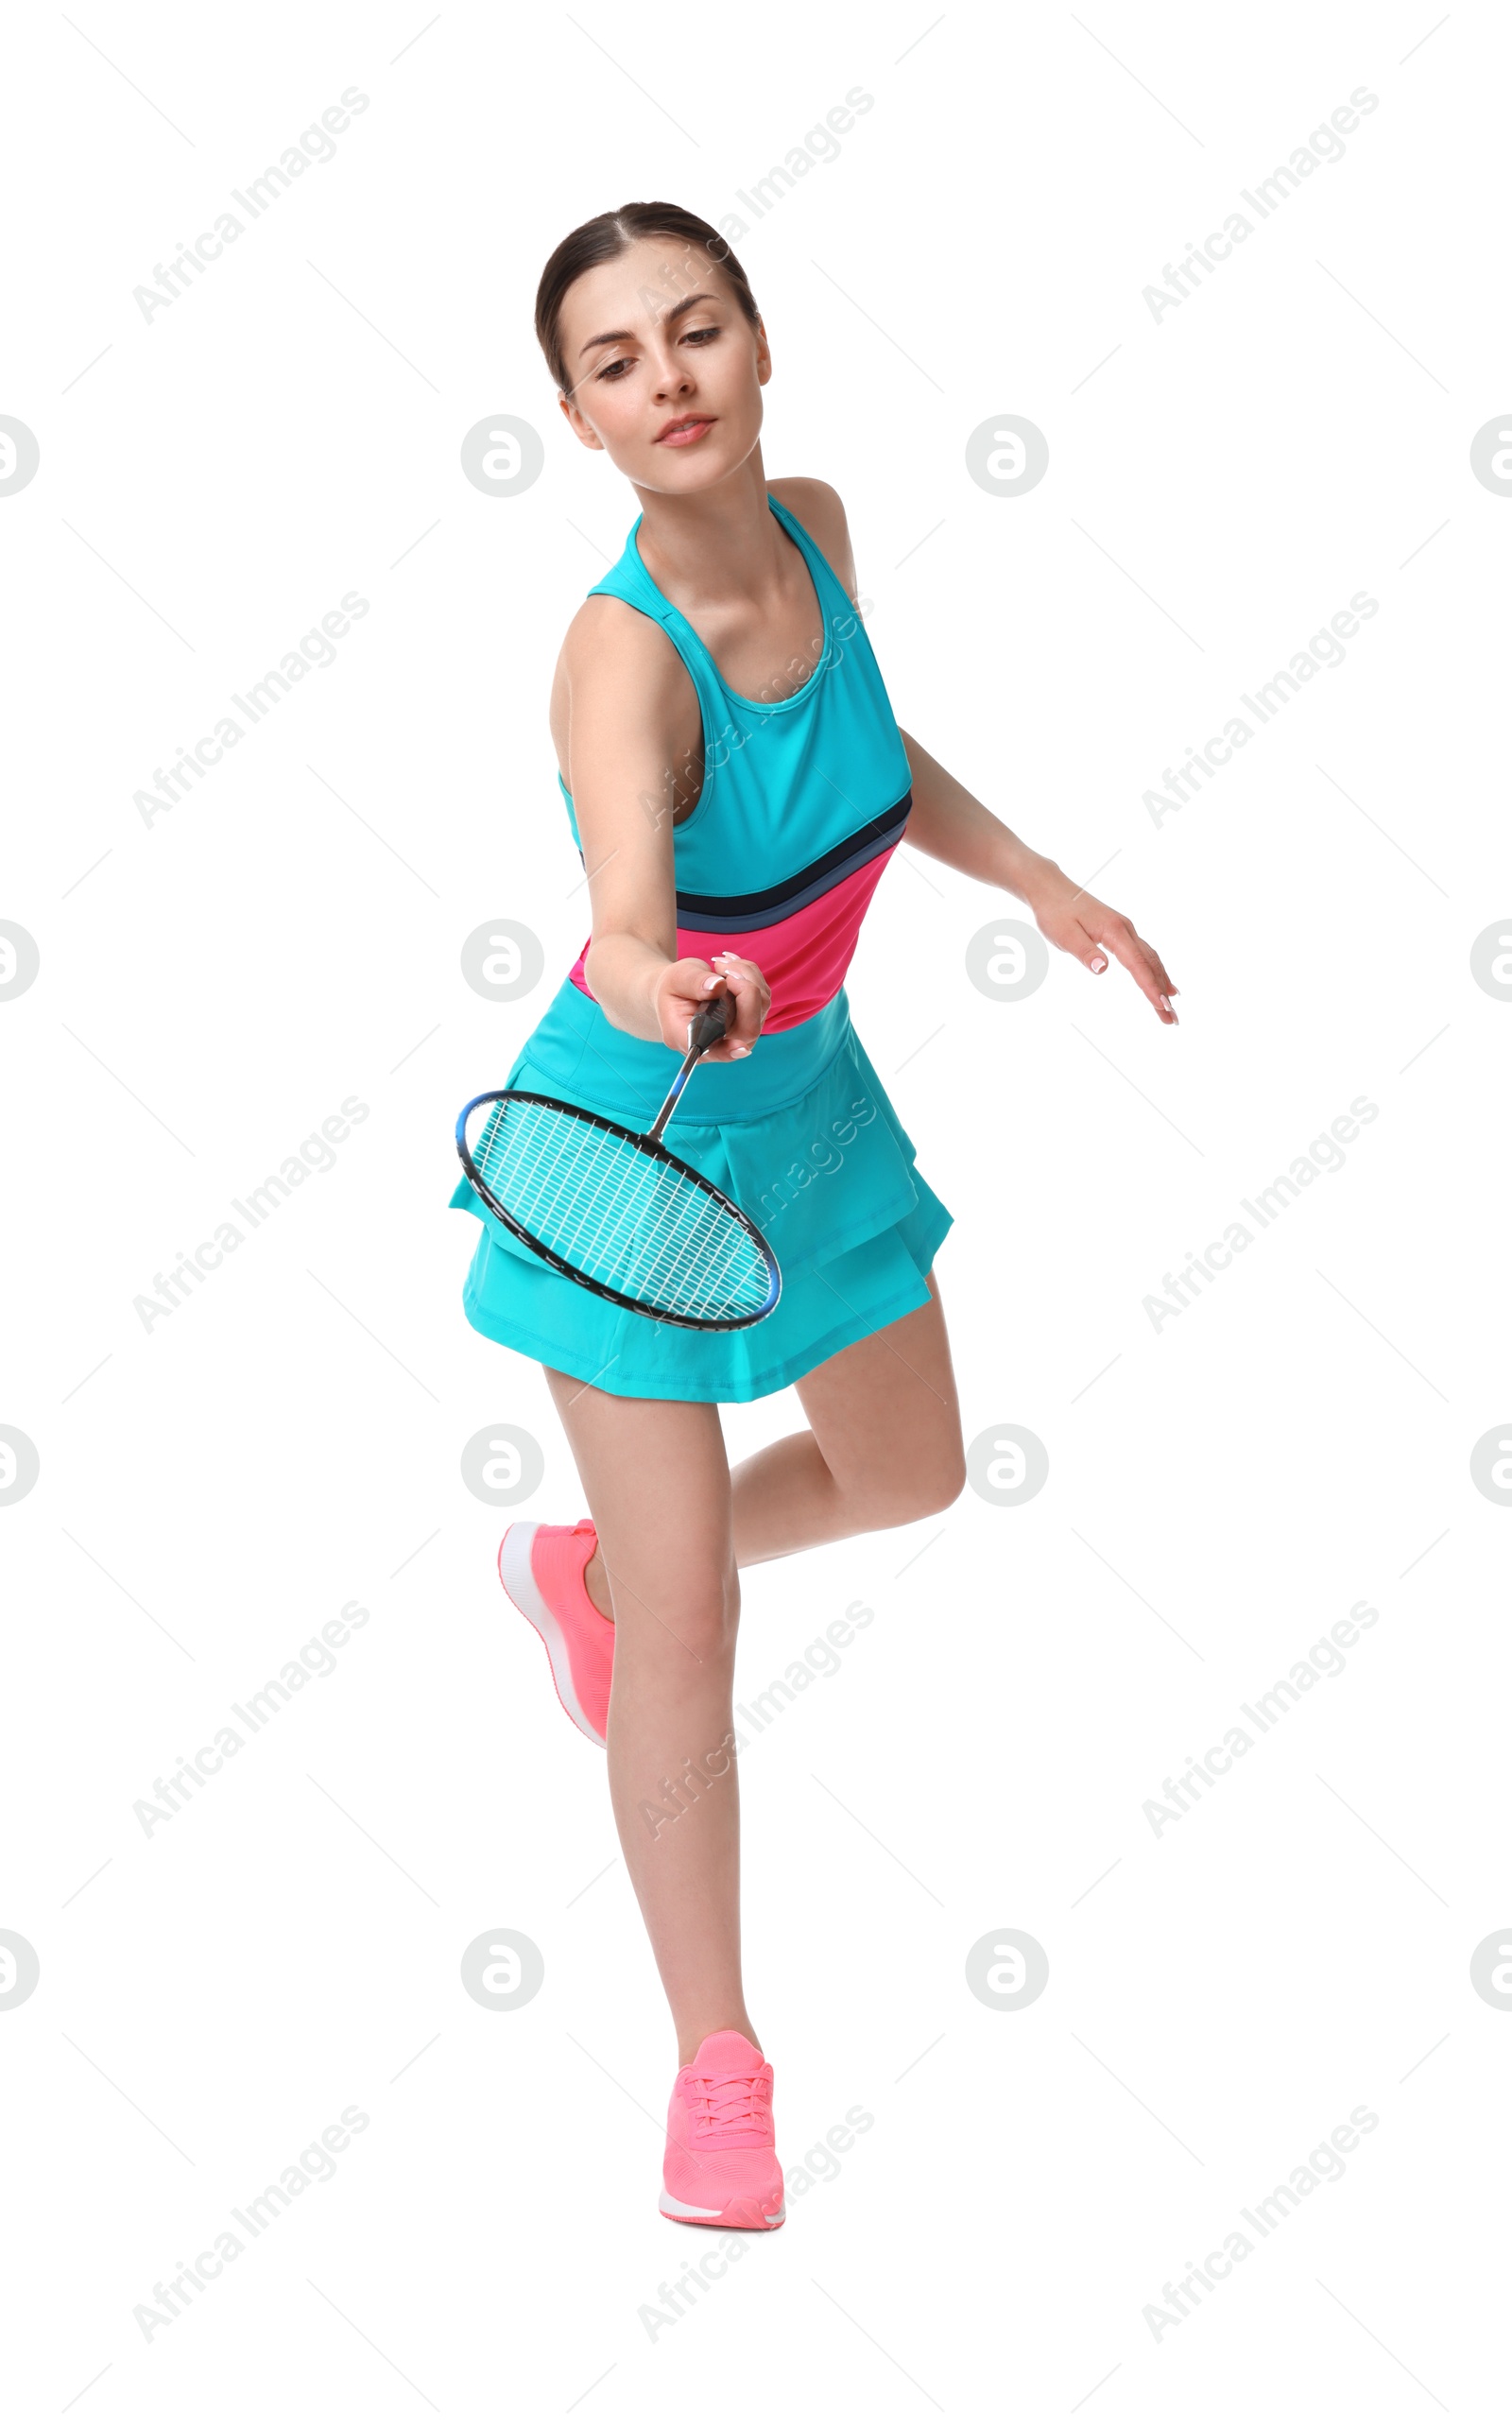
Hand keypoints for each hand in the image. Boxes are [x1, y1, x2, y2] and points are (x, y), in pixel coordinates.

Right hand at [651, 953, 769, 1058]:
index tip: (740, 1047)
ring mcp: (739, 1032)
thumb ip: (694, 983)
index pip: (715, 1051)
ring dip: (745, 975)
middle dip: (745, 990)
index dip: (729, 1050)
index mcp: (691, 1039)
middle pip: (749, 1028)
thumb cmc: (673, 988)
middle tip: (721, 966)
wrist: (679, 989)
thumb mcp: (675, 979)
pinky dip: (749, 975)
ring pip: (761, 1006)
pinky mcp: (751, 1019)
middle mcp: (719, 1041)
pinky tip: (728, 968)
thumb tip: (719, 986)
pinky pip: (762, 995)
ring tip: (719, 964)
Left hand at [1028, 866, 1179, 1024]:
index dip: (1150, 987)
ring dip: (1162, 982)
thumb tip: (1102, 969)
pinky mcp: (1121, 931)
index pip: (1137, 964)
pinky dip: (1155, 969)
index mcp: (1114, 931)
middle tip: (1172, 1018)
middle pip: (1150, 964)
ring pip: (1151, 958)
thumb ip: (1085, 952)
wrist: (1051, 889)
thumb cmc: (1055, 913)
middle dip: (1162, 992)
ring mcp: (1125, 929)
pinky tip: (1161, 980)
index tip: (1161, 1006)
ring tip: (1172, 1006)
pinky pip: (1144, 953)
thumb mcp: (1064, 935)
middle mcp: (1126, 929)